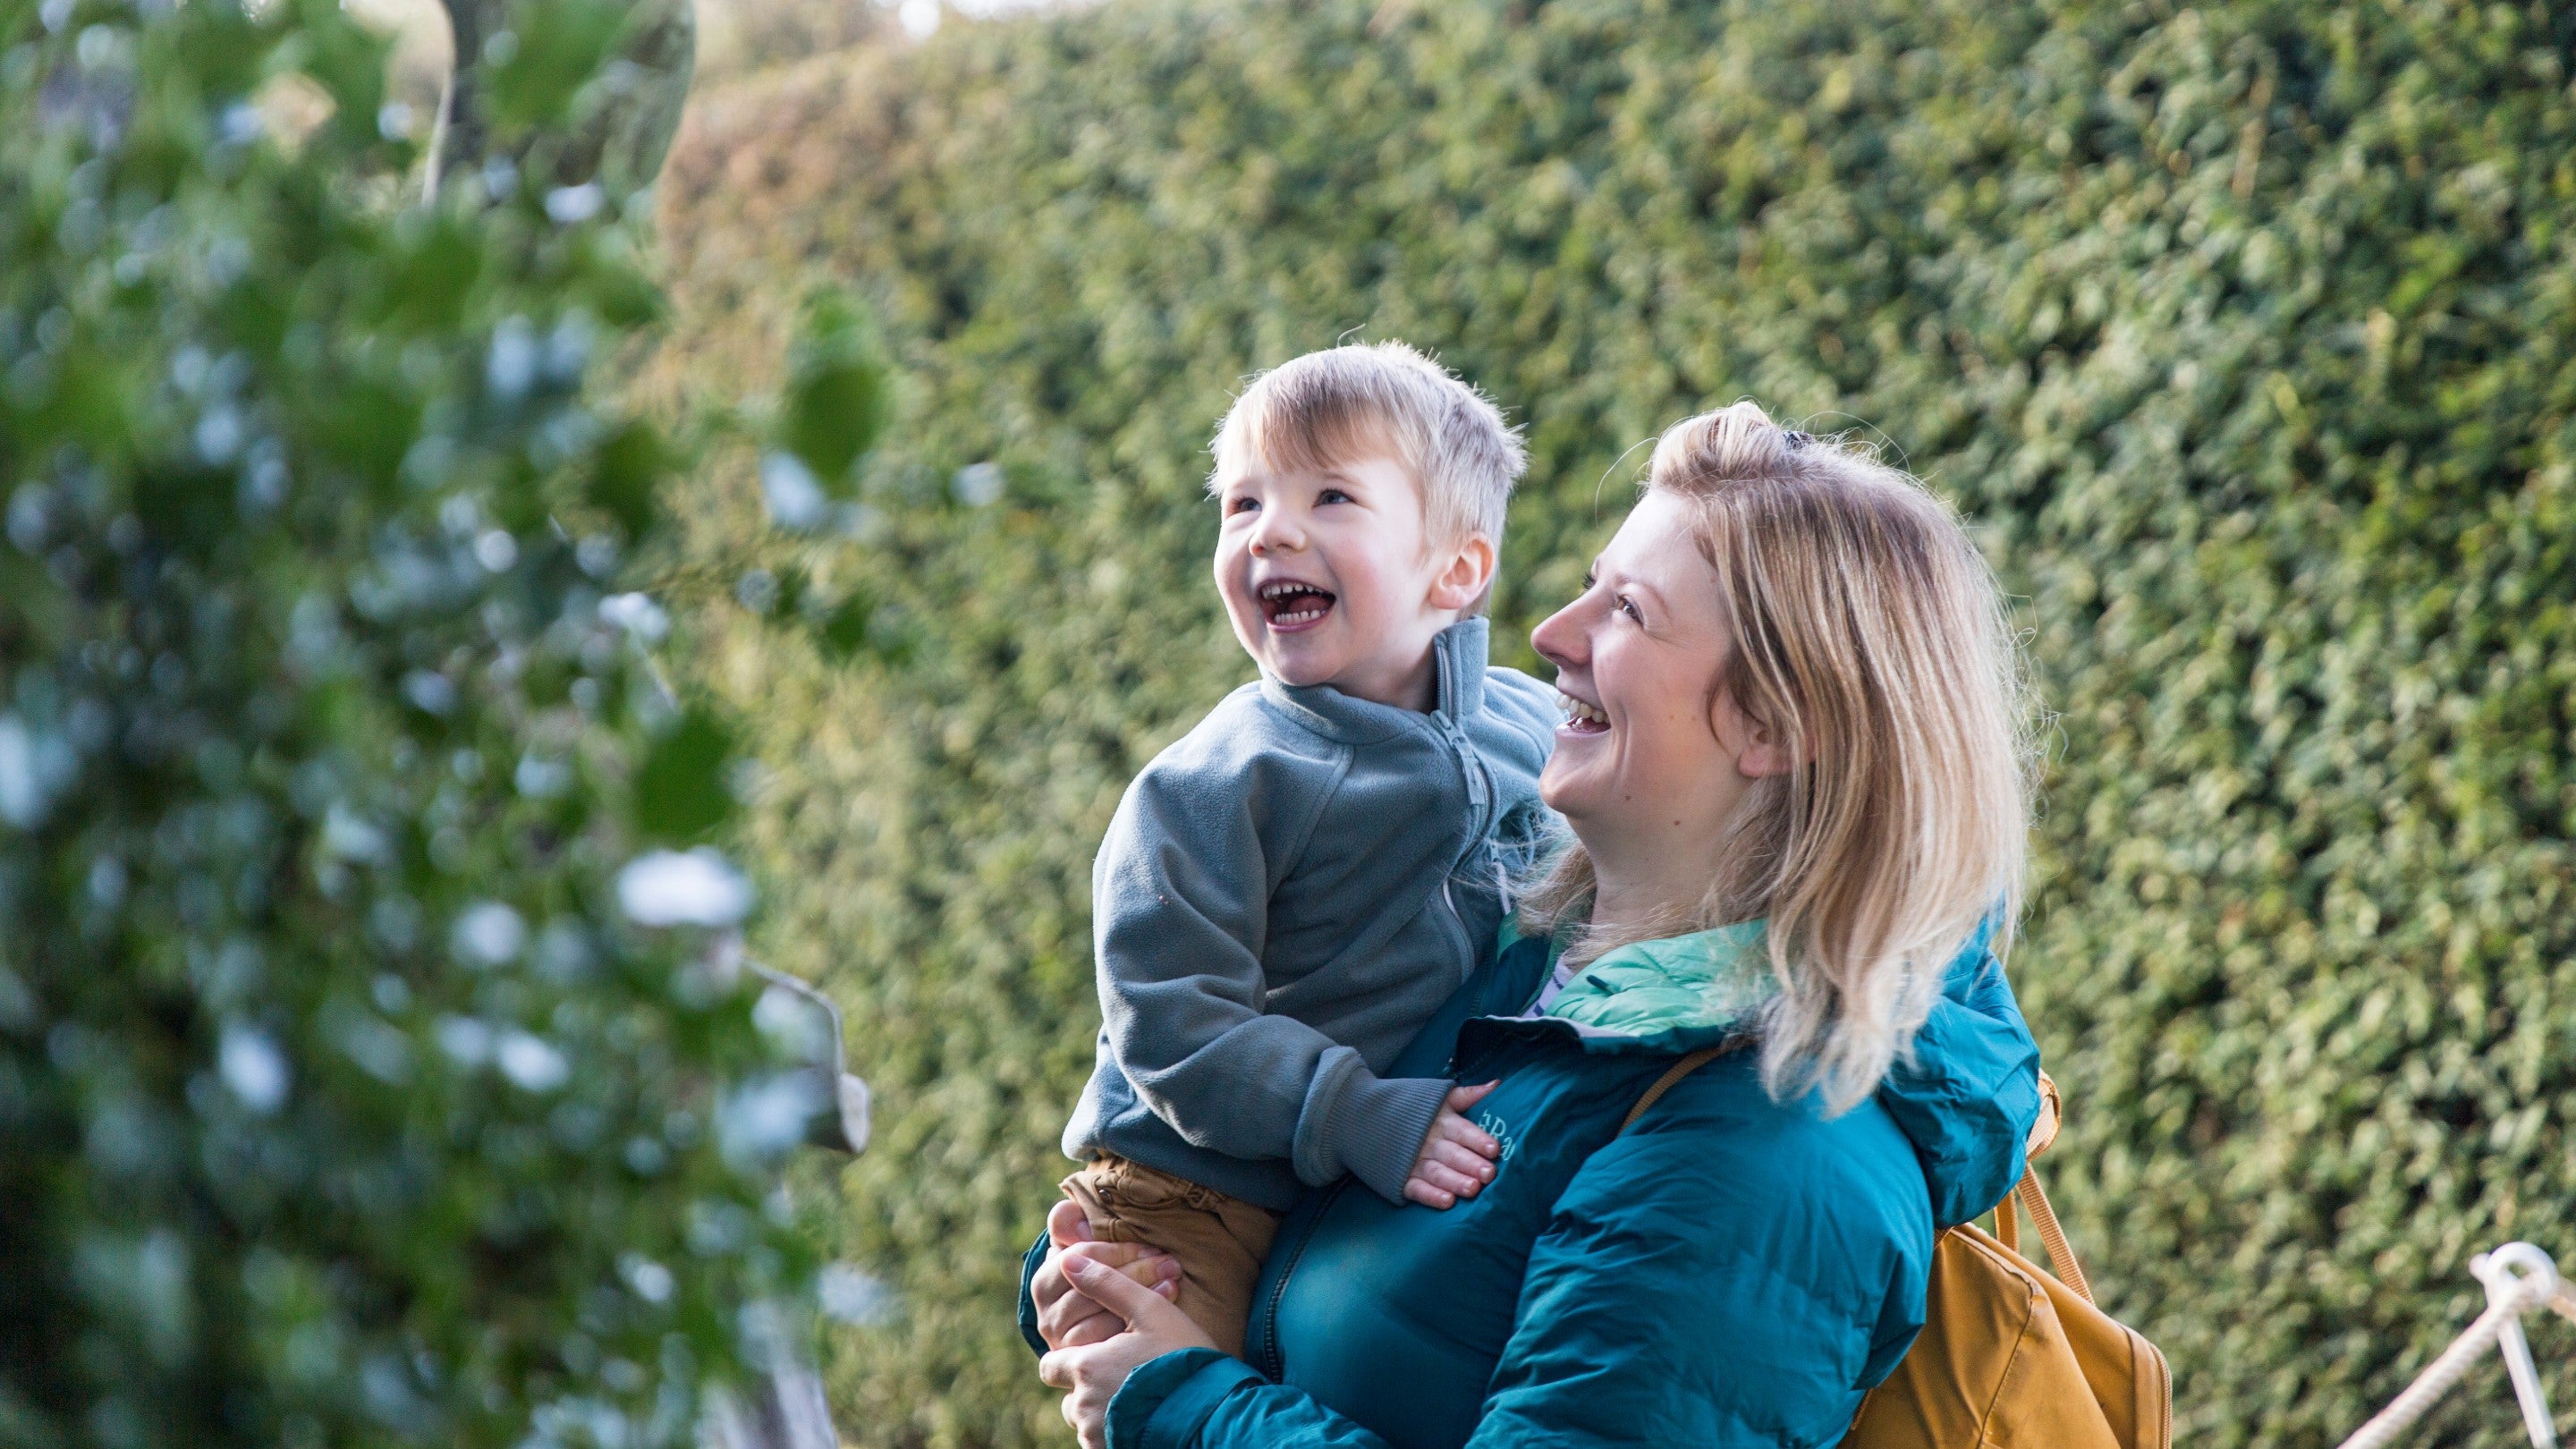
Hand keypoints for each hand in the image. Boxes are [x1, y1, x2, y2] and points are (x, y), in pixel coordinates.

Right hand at [1033, 1200, 1180, 1350]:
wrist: (1113, 1322)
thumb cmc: (1101, 1273)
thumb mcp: (1084, 1243)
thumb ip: (1070, 1222)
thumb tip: (1073, 1216)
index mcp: (1044, 1284)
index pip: (1077, 1258)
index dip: (1115, 1250)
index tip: (1149, 1245)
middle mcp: (1047, 1318)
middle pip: (1091, 1288)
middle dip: (1135, 1270)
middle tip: (1169, 1261)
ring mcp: (1065, 1345)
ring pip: (1103, 1314)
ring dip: (1142, 1293)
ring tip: (1172, 1279)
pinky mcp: (1085, 1364)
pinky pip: (1112, 1341)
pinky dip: (1141, 1320)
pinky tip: (1166, 1309)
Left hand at [1037, 1253, 1219, 1448]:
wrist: (1211, 1412)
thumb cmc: (1182, 1356)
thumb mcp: (1150, 1310)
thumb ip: (1107, 1283)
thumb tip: (1069, 1259)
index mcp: (1086, 1367)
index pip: (1050, 1366)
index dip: (1069, 1359)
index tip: (1096, 1353)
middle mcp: (1084, 1406)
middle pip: (1069, 1397)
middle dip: (1086, 1388)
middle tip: (1121, 1376)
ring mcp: (1096, 1434)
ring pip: (1085, 1422)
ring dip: (1101, 1411)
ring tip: (1135, 1396)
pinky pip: (1100, 1441)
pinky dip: (1115, 1430)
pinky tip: (1144, 1415)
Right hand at [1404, 1081, 1501, 1208]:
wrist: (1363, 1115)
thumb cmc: (1411, 1108)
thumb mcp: (1438, 1097)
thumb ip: (1468, 1094)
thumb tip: (1497, 1084)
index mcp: (1441, 1121)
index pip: (1462, 1130)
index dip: (1478, 1139)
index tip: (1494, 1149)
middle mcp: (1429, 1141)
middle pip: (1452, 1153)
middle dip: (1470, 1163)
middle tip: (1489, 1174)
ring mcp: (1413, 1160)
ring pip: (1436, 1172)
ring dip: (1454, 1181)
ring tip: (1473, 1189)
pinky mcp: (1400, 1178)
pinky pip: (1416, 1188)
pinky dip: (1430, 1195)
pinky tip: (1447, 1202)